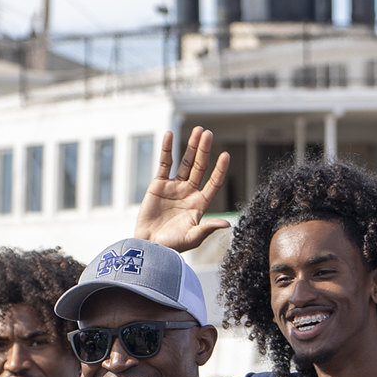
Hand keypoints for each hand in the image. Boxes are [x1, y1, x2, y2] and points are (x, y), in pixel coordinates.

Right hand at [134, 129, 230, 252]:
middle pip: (200, 167)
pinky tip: (169, 134)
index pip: (213, 183)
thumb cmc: (172, 245)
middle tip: (209, 134)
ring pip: (185, 162)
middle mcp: (189, 192)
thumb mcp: (193, 237)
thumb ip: (208, 228)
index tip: (225, 155)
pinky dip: (166, 149)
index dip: (219, 170)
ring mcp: (175, 186)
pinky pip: (164, 163)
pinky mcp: (159, 184)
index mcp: (200, 204)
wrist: (149, 245)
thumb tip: (227, 224)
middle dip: (204, 151)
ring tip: (198, 131)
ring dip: (191, 146)